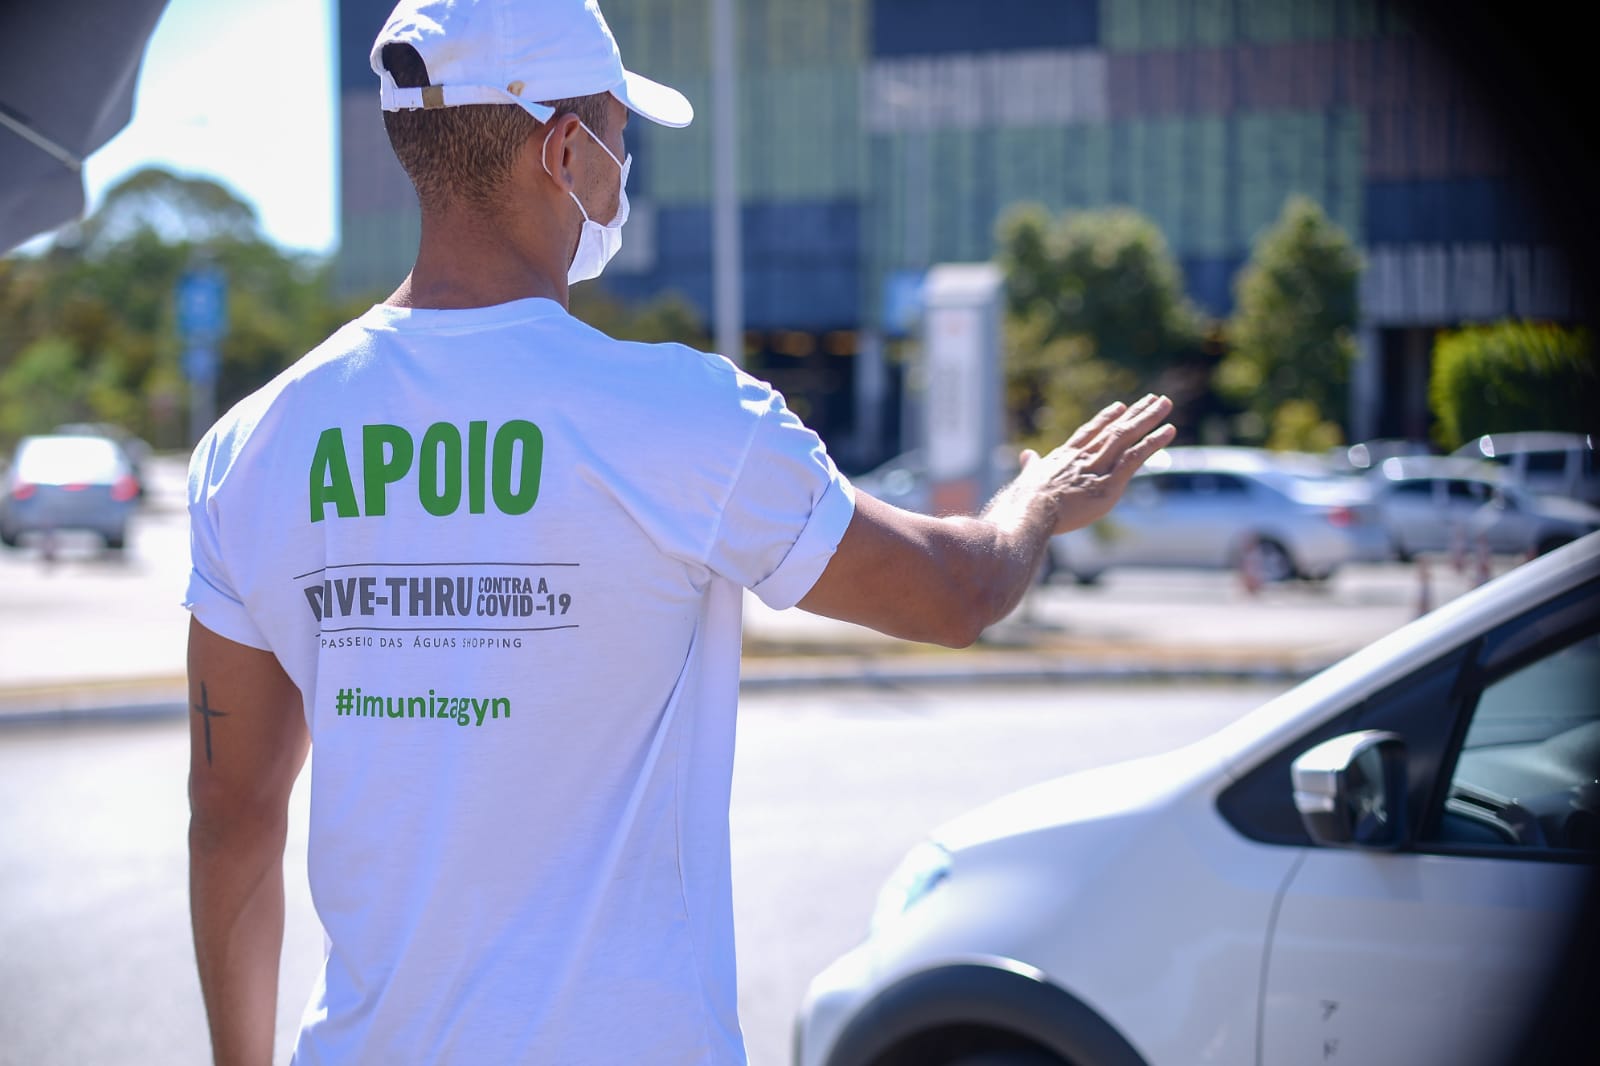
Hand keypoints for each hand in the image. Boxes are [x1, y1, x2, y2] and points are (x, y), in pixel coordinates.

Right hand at [1016, 394, 1175, 535]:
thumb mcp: (1027, 478)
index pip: (1089, 432)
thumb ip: (1031, 465)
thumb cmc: (1024, 501)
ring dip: (1148, 418)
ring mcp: (1098, 466)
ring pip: (1127, 436)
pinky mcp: (1110, 481)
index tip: (1120, 407)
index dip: (1106, 419)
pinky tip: (1169, 430)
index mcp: (1065, 456)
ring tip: (1165, 402)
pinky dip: (1153, 442)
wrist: (1031, 511)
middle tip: (1153, 398)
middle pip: (1114, 429)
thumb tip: (1027, 455)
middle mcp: (1084, 455)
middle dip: (1135, 413)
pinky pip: (1136, 456)